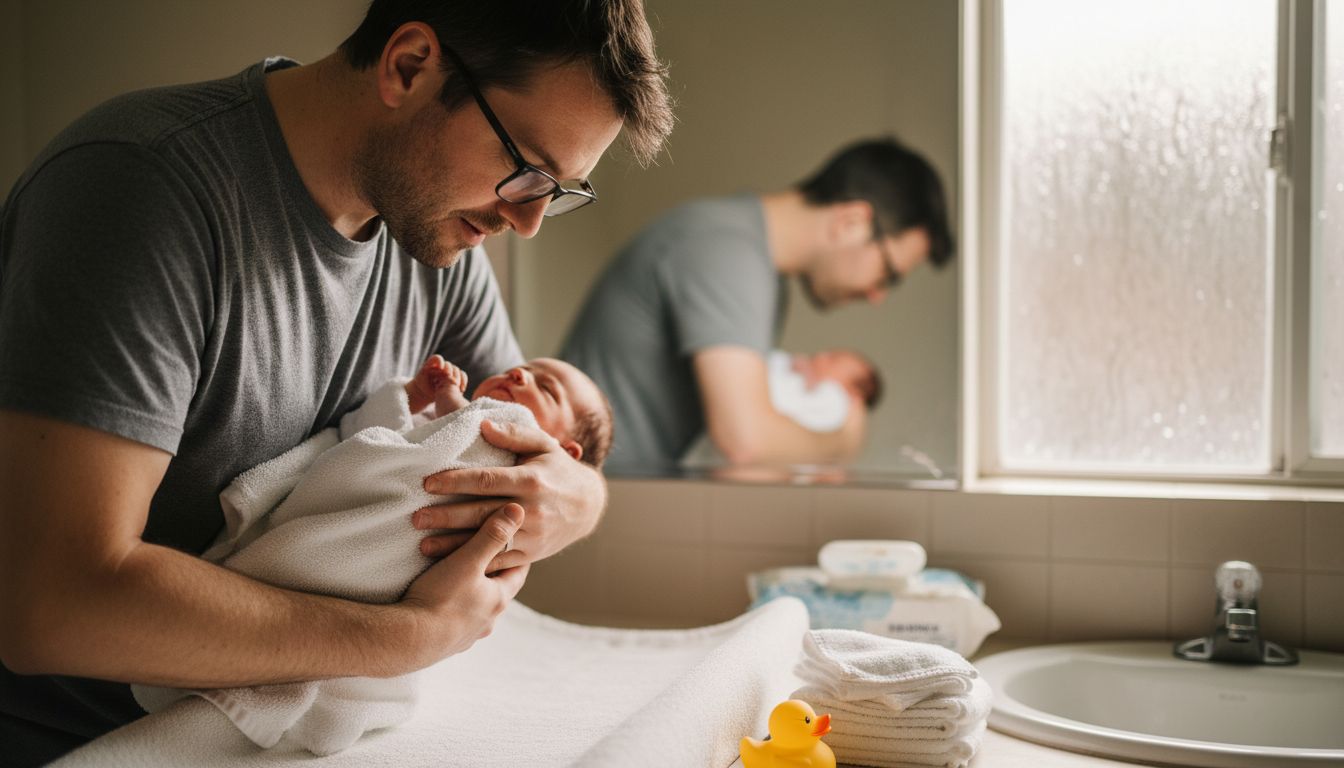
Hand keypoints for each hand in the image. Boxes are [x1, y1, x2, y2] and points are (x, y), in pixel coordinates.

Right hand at [399, 504, 528, 669]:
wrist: (407, 641)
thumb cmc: (440, 599)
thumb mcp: (468, 561)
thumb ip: (492, 535)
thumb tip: (518, 510)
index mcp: (499, 600)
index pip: (518, 572)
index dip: (517, 554)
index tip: (515, 541)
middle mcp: (489, 621)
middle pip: (498, 591)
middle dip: (493, 572)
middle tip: (487, 554)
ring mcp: (468, 635)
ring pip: (478, 608)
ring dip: (473, 593)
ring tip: (462, 578)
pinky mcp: (447, 644)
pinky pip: (457, 622)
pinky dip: (454, 609)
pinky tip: (442, 604)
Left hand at [414, 419, 605, 570]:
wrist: (588, 506)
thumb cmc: (559, 469)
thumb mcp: (543, 444)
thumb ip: (513, 433)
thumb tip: (482, 425)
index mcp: (530, 480)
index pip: (486, 480)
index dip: (455, 481)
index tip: (427, 482)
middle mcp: (530, 510)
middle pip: (479, 513)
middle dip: (444, 516)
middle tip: (415, 517)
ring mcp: (531, 536)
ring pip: (486, 542)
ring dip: (453, 546)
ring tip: (422, 546)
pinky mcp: (530, 554)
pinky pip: (499, 561)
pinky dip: (475, 563)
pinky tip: (451, 565)